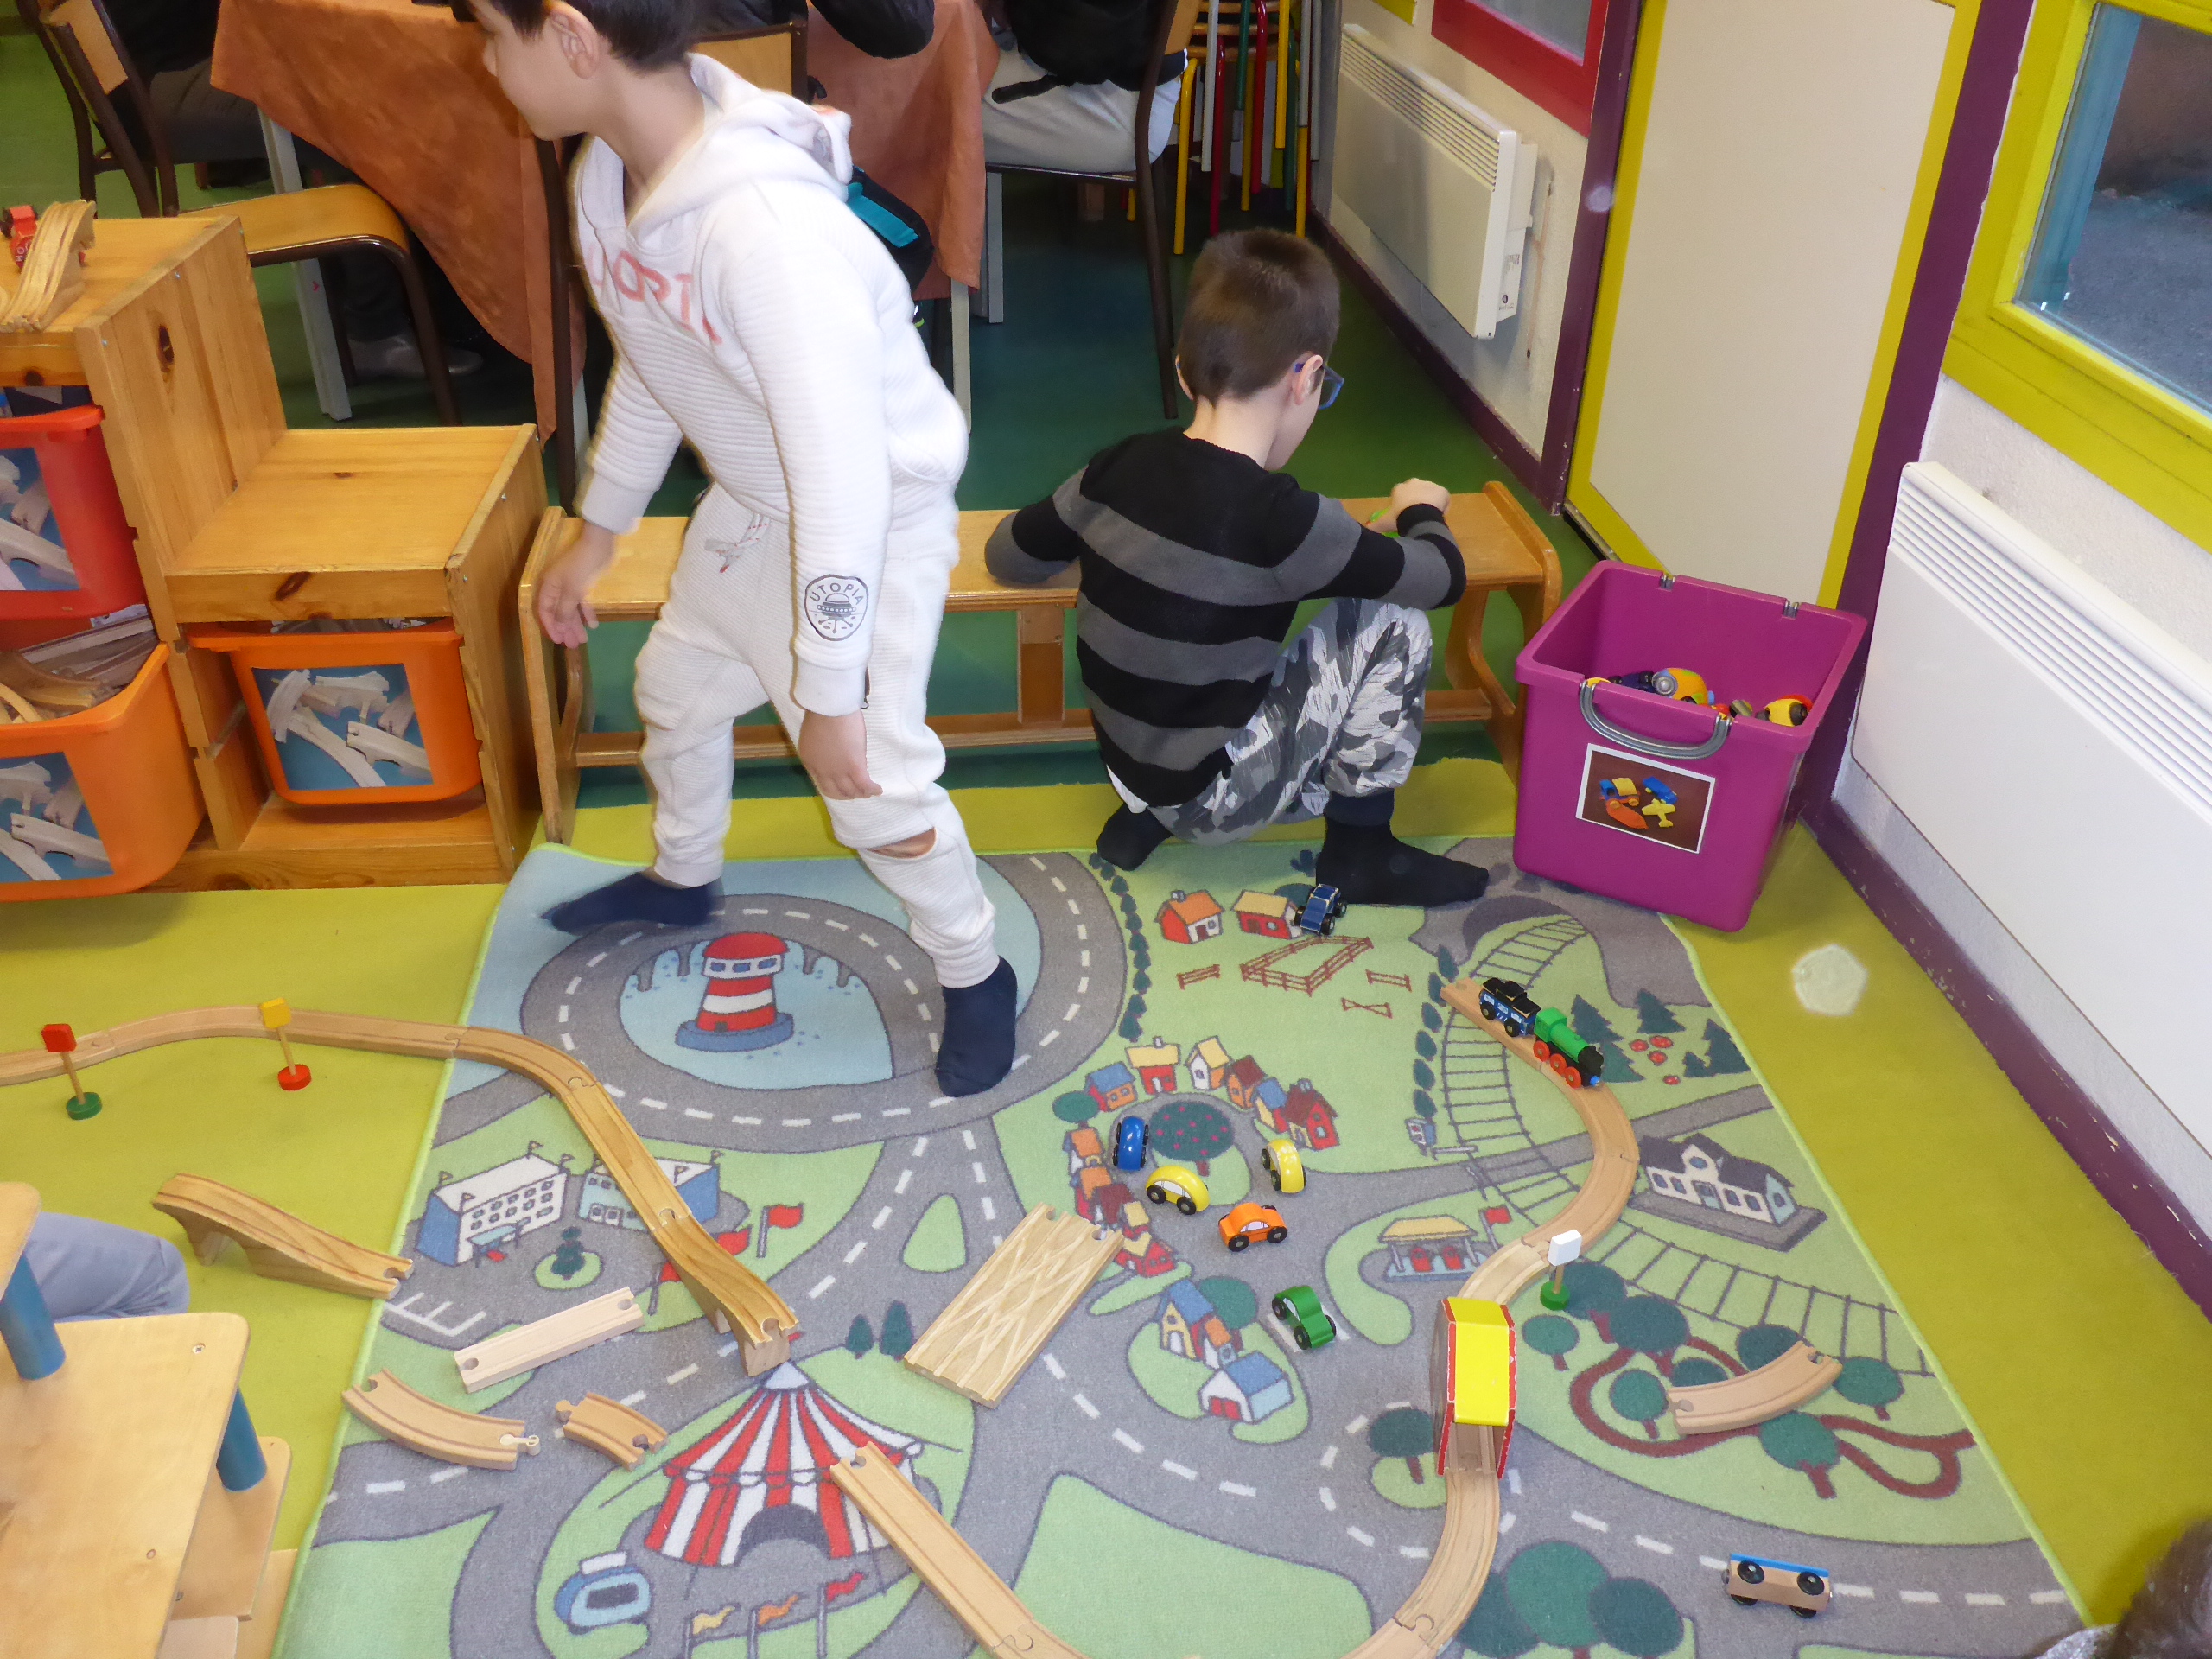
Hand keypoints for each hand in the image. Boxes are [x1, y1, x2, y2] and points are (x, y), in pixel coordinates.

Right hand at [536, 523, 618, 647]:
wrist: (600, 545)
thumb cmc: (581, 566)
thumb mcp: (572, 591)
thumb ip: (564, 611)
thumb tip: (558, 629)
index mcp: (548, 587)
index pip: (544, 611)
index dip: (550, 627)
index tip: (558, 641)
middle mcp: (557, 587)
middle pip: (558, 613)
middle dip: (565, 629)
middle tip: (573, 646)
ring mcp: (571, 586)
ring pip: (571, 609)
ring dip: (577, 624)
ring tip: (584, 640)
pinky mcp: (584, 584)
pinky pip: (583, 602)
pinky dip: (587, 613)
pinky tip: (594, 625)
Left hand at [798, 709, 881, 800]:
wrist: (829, 708)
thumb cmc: (822, 713)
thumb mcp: (813, 737)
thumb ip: (820, 749)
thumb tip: (832, 752)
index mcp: (810, 762)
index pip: (822, 783)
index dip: (834, 786)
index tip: (842, 784)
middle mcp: (823, 771)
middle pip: (836, 792)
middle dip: (846, 794)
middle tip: (856, 792)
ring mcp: (839, 771)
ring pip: (851, 791)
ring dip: (860, 793)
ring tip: (868, 791)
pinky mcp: (854, 767)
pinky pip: (864, 785)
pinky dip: (872, 789)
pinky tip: (878, 789)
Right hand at [1381, 478, 1451, 523]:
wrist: (1419, 516)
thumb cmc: (1399, 518)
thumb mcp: (1384, 522)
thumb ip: (1375, 526)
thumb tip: (1367, 530)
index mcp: (1400, 488)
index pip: (1401, 495)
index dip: (1403, 506)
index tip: (1404, 517)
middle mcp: (1414, 482)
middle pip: (1416, 493)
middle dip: (1417, 502)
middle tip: (1417, 518)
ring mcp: (1430, 485)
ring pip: (1430, 495)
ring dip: (1430, 504)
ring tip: (1428, 519)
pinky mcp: (1442, 490)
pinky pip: (1443, 500)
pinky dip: (1442, 508)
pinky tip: (1438, 518)